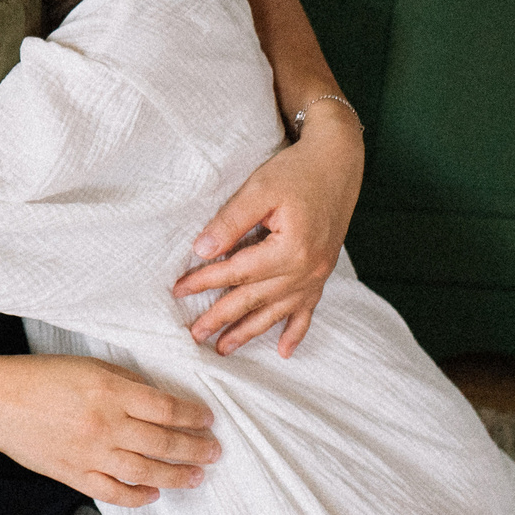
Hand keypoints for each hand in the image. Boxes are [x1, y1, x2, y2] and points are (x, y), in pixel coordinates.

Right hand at [0, 354, 218, 507]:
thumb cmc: (41, 377)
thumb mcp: (90, 366)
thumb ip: (127, 383)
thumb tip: (161, 403)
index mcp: (110, 391)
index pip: (166, 408)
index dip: (193, 416)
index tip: (208, 420)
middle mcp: (104, 424)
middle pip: (163, 443)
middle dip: (195, 449)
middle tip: (214, 452)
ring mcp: (90, 454)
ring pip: (145, 472)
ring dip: (176, 476)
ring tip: (196, 476)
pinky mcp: (74, 474)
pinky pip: (113, 492)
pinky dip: (137, 496)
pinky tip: (154, 492)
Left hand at [174, 110, 363, 356]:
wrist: (337, 163)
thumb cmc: (296, 171)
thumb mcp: (259, 190)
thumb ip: (230, 222)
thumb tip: (201, 251)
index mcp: (290, 249)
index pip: (237, 272)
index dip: (204, 282)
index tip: (177, 290)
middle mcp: (307, 269)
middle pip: (255, 299)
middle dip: (222, 318)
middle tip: (194, 335)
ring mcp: (317, 274)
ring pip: (278, 312)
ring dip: (251, 332)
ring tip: (225, 348)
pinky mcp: (323, 272)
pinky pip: (308, 310)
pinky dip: (296, 332)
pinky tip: (284, 352)